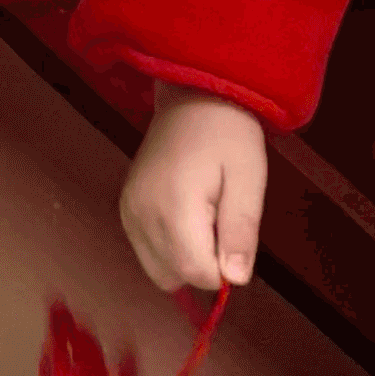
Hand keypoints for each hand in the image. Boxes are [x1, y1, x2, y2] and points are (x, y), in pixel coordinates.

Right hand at [120, 90, 266, 296]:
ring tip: (205, 217)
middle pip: (174, 277)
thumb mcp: (249, 179)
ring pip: (158, 270)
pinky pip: (147, 251)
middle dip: (204, 265)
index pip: (196, 273)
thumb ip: (240, 232)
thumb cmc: (228, 134)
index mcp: (174, 207)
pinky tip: (187, 216)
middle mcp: (141, 215)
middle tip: (220, 223)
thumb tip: (235, 280)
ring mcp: (128, 212)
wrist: (193, 95)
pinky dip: (170, 248)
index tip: (236, 239)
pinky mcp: (125, 209)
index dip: (223, 270)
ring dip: (186, 259)